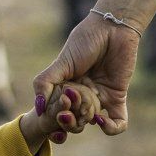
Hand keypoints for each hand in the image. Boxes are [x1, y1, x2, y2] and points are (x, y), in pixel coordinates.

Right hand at [32, 16, 139, 136]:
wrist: (113, 28)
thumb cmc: (85, 40)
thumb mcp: (61, 62)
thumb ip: (45, 83)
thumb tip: (38, 108)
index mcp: (64, 88)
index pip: (56, 111)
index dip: (55, 116)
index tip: (57, 109)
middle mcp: (81, 96)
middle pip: (72, 120)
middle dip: (69, 120)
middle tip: (70, 108)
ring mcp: (99, 98)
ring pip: (90, 122)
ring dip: (86, 119)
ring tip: (86, 110)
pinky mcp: (117, 98)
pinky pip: (117, 123)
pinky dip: (111, 127)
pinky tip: (102, 119)